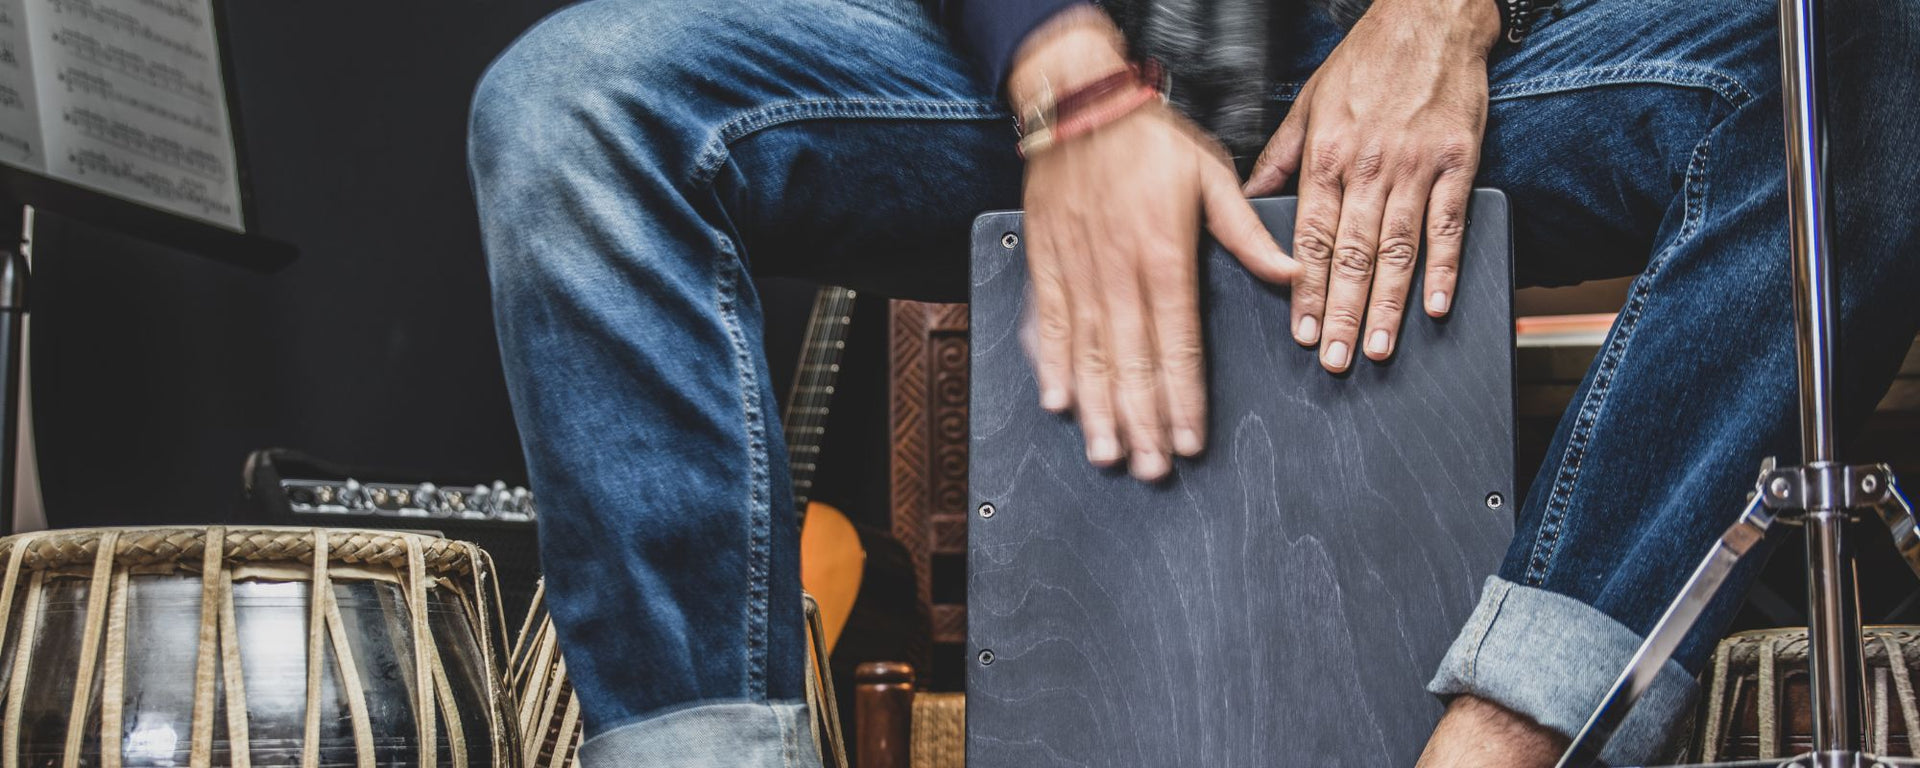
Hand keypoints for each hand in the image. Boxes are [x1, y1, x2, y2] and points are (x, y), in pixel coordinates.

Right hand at [1012, 10, 1298, 480]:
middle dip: (1143, 422)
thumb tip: (1293, 274)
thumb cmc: (1150, 140)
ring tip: (1108, 453)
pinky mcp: (1046, 264)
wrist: (1081, 105)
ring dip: (1098, 408)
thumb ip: (1249, 235)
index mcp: (1164, 256)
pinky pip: (1046, 323)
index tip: (1189, 442)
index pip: (1178, 345)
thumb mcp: (1212, 177)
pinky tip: (1059, 402)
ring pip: (1087, 354)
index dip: (1183, 399)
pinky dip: (1050, 365)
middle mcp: (1117, 272)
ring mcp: (1077, 271)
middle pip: (1132, 363)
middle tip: (1149, 470)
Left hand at [1242, 0, 1498, 371]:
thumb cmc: (1366, 61)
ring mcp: (1415, 165)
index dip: (1303, 288)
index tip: (1299, 329)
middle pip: (1350, 253)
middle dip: (1340, 313)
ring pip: (1397, 248)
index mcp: (1326, 154)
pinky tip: (1436, 306)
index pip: (1309, 236)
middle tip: (1333, 359)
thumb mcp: (1307, 103)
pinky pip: (1449, 223)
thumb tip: (1248, 202)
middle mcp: (1368, 164)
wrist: (1430, 16)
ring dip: (1388, 304)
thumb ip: (1280, 159)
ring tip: (1378, 349)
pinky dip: (1445, 268)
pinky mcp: (1458, 161)